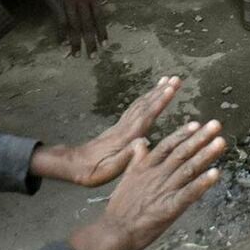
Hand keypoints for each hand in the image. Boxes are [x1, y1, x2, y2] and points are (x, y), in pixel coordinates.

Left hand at [32, 77, 181, 185]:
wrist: (72, 165)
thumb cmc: (92, 171)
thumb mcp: (108, 170)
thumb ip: (126, 156)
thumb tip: (143, 140)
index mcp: (126, 137)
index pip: (146, 116)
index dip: (160, 102)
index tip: (171, 88)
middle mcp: (124, 127)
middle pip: (145, 105)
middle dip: (161, 91)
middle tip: (176, 78)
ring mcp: (120, 126)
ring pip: (140, 104)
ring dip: (154, 92)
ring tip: (166, 81)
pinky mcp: (118, 128)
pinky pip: (134, 109)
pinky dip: (144, 100)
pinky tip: (149, 97)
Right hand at [44, 0, 104, 56]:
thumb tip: (108, 11)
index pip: (99, 17)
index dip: (102, 31)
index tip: (105, 45)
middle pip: (88, 24)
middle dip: (91, 42)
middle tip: (93, 56)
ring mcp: (69, 1)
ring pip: (74, 26)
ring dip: (76, 42)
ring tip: (77, 55)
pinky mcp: (55, 2)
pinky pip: (60, 22)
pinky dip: (62, 35)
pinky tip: (63, 45)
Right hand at [68, 119, 226, 249]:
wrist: (113, 231)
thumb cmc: (121, 207)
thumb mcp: (126, 177)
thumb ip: (137, 159)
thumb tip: (140, 142)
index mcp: (146, 167)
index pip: (167, 146)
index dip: (182, 134)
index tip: (197, 123)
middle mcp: (157, 175)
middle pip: (181, 153)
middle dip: (200, 138)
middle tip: (216, 125)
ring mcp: (163, 191)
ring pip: (188, 169)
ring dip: (205, 155)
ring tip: (220, 142)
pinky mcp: (169, 208)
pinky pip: (189, 193)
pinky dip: (202, 183)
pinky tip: (215, 173)